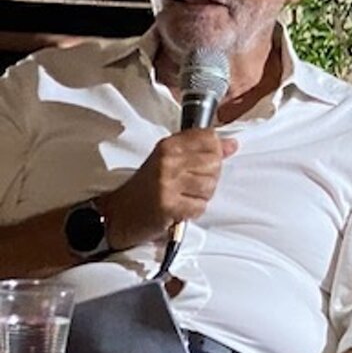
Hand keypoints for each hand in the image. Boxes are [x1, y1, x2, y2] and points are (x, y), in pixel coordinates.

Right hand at [100, 130, 238, 248]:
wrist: (117, 214)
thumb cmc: (146, 187)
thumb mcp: (171, 160)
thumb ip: (201, 150)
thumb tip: (232, 144)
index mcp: (169, 145)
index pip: (209, 137)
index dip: (213, 151)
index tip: (201, 162)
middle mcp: (168, 160)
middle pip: (215, 162)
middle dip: (208, 177)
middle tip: (189, 185)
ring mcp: (168, 183)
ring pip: (210, 186)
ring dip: (200, 196)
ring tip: (183, 196)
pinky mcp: (169, 205)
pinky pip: (200, 206)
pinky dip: (192, 211)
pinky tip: (178, 209)